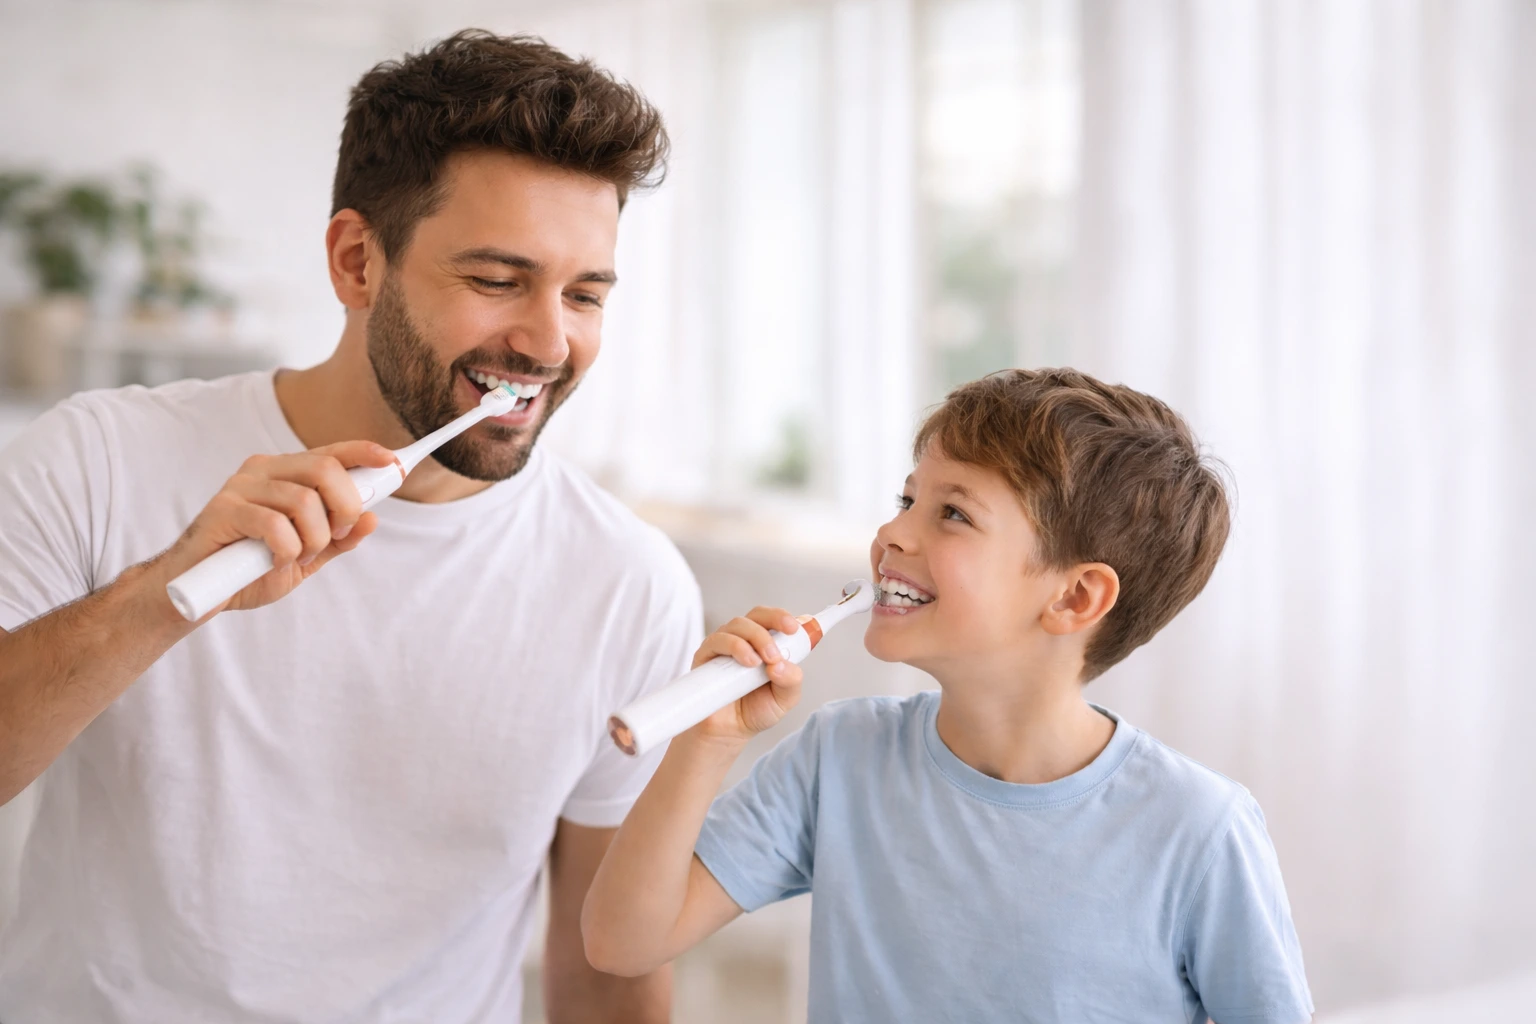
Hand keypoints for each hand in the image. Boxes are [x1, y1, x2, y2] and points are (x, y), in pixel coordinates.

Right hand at [149, 440, 398, 617]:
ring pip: (304, 501)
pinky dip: (287, 550)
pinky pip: (276, 525)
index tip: (391, 462)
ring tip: (296, 558)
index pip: (331, 452)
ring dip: (313, 539)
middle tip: (334, 535)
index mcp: (285, 474)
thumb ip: (337, 539)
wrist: (198, 593)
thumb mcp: (305, 556)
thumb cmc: (248, 570)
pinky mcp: (224, 510)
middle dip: (344, 507)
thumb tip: (372, 519)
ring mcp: (241, 487)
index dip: (364, 453)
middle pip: (325, 469)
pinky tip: (276, 561)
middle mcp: (263, 471)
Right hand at [687, 606, 803, 745]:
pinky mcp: (705, 656)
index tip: (793, 628)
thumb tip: (781, 664)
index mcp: (766, 644)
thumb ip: (791, 680)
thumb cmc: (756, 711)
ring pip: (737, 625)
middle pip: (756, 616)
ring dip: (753, 639)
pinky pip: (716, 641)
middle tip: (775, 653)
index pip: (774, 619)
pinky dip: (734, 646)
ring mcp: (724, 646)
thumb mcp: (785, 699)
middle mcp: (744, 640)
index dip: (783, 617)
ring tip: (760, 663)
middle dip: (770, 625)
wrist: (728, 732)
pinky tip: (746, 662)